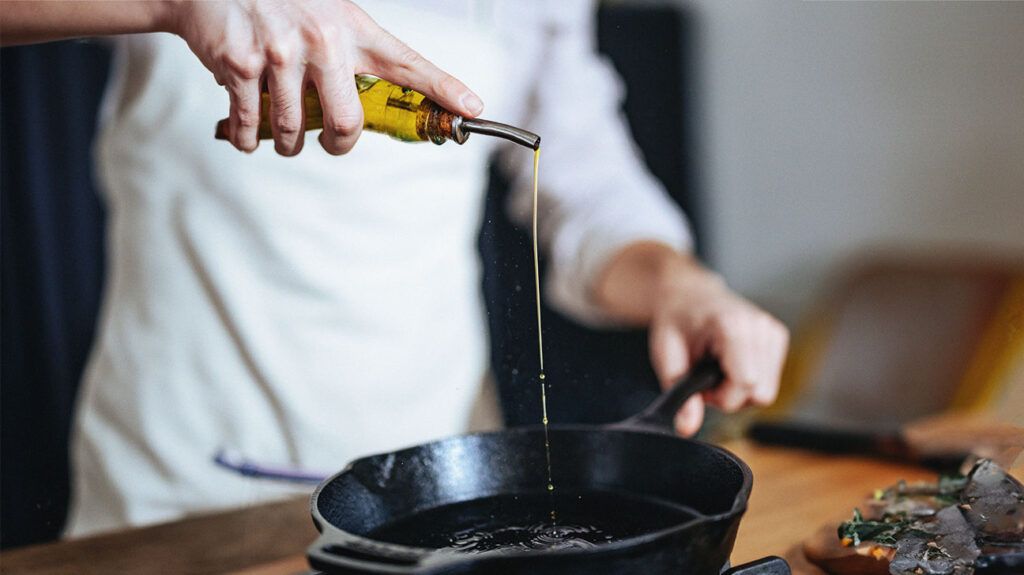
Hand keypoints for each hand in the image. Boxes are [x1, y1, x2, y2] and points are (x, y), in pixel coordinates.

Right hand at [168, 0, 482, 154]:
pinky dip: (249, 139)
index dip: (444, 88)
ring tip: (281, 128)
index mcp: (351, 28)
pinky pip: (252, 128)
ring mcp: (280, 54)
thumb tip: (367, 112)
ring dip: (288, 143)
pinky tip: (248, 128)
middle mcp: (322, 40)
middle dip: (339, 145)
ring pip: (295, 132)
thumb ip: (350, 56)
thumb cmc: (278, 4)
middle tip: (332, 142)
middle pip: (347, 124)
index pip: (408, 62)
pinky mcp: (241, 68)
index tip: (472, 110)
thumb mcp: (326, 16)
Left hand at [594, 242, 789, 435]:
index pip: (746, 383)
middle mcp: (760, 326)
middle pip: (760, 393)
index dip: (721, 395)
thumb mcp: (666, 354)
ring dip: (740, 390)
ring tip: (718, 369)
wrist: (690, 295)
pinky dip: (750, 381)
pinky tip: (731, 364)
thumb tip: (686, 427)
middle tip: (707, 378)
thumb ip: (677, 390)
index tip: (701, 384)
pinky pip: (770, 381)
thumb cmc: (677, 320)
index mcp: (732, 326)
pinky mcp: (779, 337)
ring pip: (767, 392)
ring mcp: (773, 331)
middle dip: (731, 396)